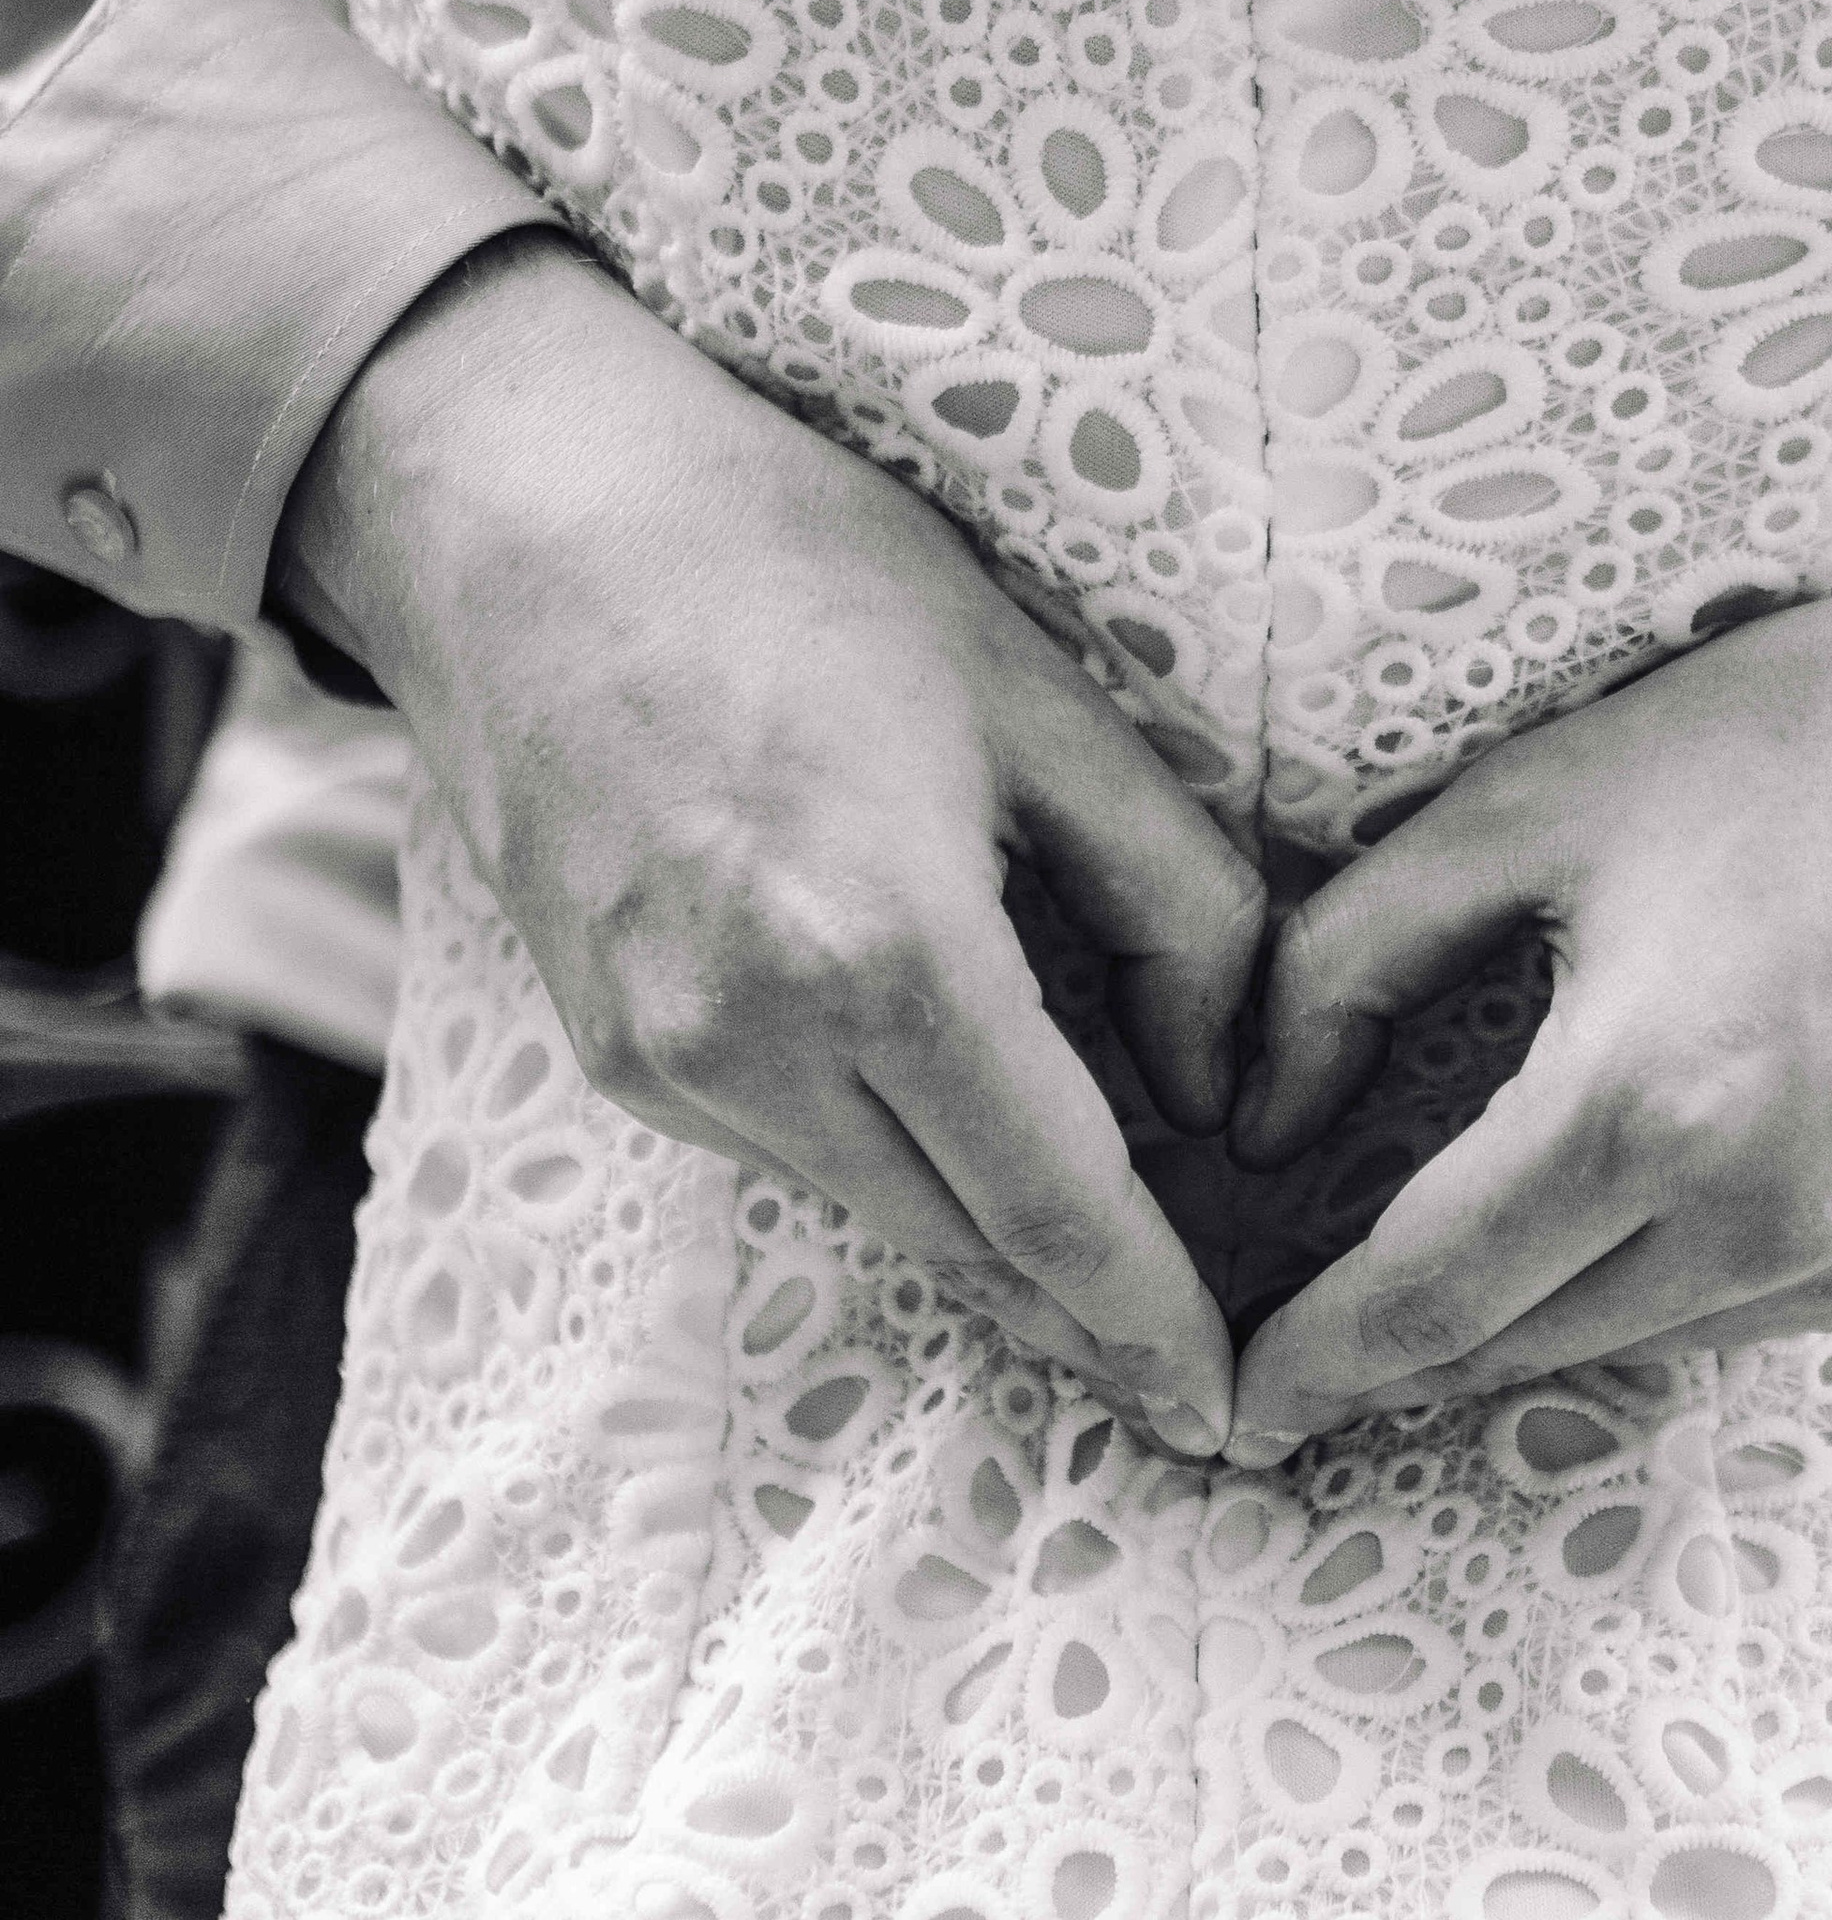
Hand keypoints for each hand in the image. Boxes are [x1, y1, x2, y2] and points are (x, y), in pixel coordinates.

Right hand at [274, 232, 1263, 1451]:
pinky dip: (890, 1164)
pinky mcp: (611, 1058)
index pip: (1057, 1208)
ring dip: (990, 1239)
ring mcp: (662, 1063)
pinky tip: (956, 1132)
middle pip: (968, 1247)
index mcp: (884, 952)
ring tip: (1105, 1258)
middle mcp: (752, 1042)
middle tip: (1195, 1372)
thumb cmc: (796, 565)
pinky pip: (792, 1152)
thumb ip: (1176, 903)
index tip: (1227, 1404)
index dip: (1152, 1323)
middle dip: (1091, 1314)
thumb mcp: (1043, 699)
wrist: (516, 514)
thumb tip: (1221, 1090)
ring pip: (878, 1211)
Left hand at [1224, 411, 1831, 1460]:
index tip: (1222, 1397)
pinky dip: (1636, 1283)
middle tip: (1285, 1327)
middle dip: (1386, 1348)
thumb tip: (1254, 1120)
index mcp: (1648, 1106)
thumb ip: (1347, 964)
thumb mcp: (1531, 801)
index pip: (1420, 1302)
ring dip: (1512, 1312)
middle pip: (1504, 1347)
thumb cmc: (1802, 735)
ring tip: (1426, 1253)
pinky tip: (1609, 1198)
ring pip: (1611, 1345)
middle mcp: (1763, 1222)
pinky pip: (1721, 1319)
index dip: (1304, 1363)